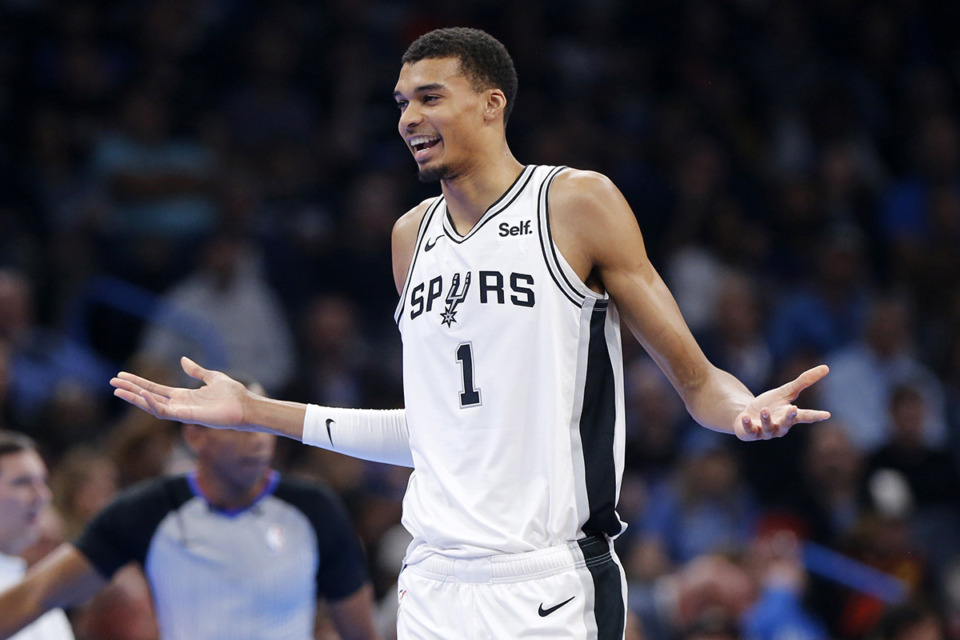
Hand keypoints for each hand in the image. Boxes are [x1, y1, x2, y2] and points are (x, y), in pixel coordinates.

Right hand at [110, 356, 249, 428]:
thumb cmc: (233, 394)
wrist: (246, 406)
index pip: (155, 389)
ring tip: (118, 390)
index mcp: (184, 395)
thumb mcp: (212, 377)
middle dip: (131, 390)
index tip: (122, 376)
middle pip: (148, 396)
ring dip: (135, 398)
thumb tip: (183, 360)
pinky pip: (165, 412)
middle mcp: (179, 404)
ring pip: (152, 406)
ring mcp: (182, 412)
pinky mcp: (187, 417)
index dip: (139, 383)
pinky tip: (143, 395)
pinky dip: (153, 404)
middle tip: (113, 382)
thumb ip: (196, 371)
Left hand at [734, 365, 830, 440]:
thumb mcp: (786, 391)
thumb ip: (804, 381)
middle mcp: (780, 426)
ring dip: (766, 419)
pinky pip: (750, 430)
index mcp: (790, 416)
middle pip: (787, 423)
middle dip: (790, 417)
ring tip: (764, 410)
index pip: (805, 416)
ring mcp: (765, 431)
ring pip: (768, 427)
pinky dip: (748, 424)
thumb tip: (826, 367)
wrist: (747, 416)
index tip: (826, 414)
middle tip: (794, 408)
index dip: (816, 415)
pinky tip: (746, 417)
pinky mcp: (751, 433)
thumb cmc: (770, 404)